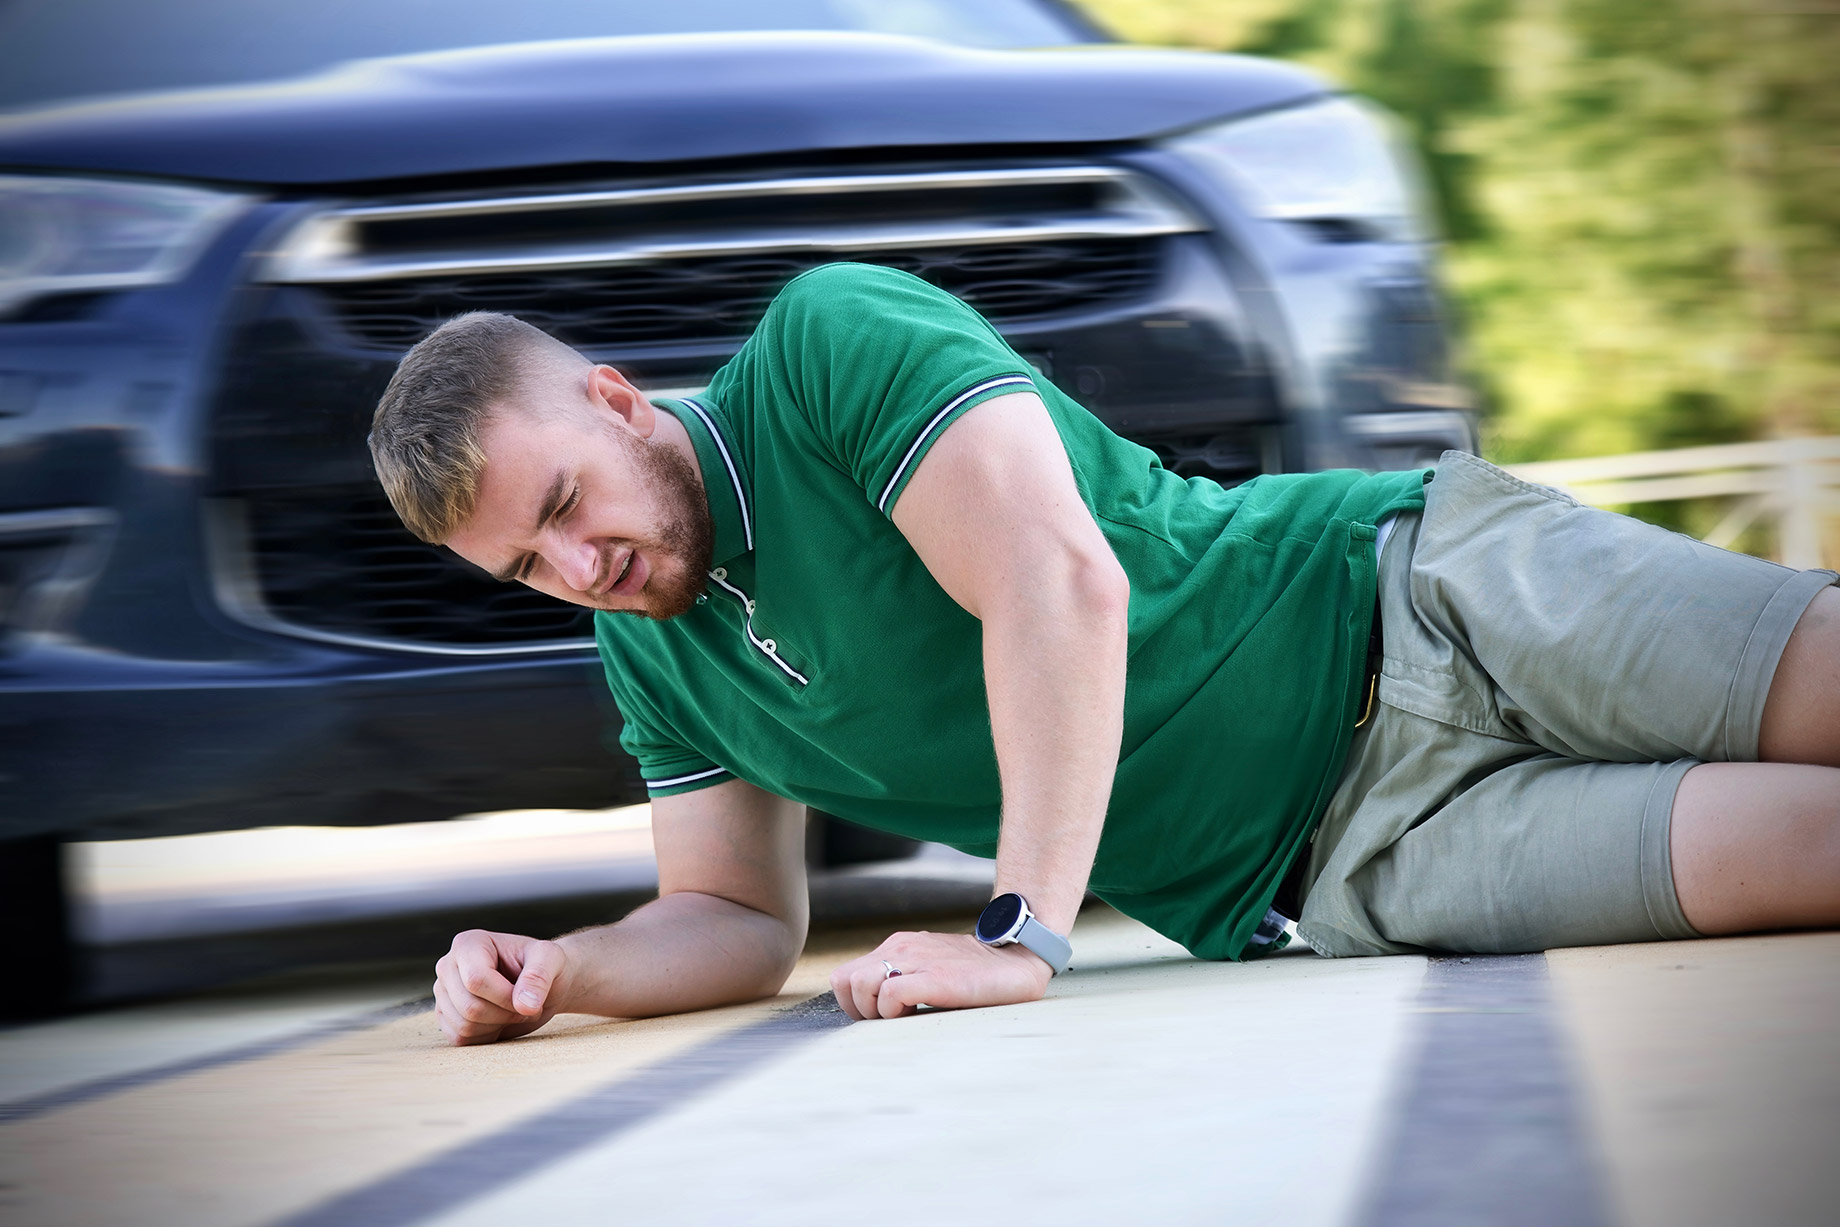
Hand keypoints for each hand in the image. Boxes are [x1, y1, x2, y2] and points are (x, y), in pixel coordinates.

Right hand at [432, 928, 569, 1045]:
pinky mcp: (444, 1016)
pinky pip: (459, 1038)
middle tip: (526, 1007)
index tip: (530, 999)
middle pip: (469, 1006)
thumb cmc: (544, 966)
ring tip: (513, 1011)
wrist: (540, 986)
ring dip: (498, 1025)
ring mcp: (443, 992)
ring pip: (464, 1026)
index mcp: (468, 943)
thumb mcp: (551, 960)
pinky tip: (499, 1020)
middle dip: (505, 1014)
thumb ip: (539, 976)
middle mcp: (448, 965)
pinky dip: (486, 1037)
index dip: (506, 998)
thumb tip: (524, 1004)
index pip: (476, 980)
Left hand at [829, 930, 1052, 1020]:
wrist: (1015, 960)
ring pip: (860, 986)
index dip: (852, 1003)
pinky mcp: (934, 977)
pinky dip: (895, 1012)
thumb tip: (876, 1009)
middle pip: (845, 982)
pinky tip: (919, 1014)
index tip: (877, 1016)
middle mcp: (900, 947)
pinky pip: (890, 995)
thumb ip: (901, 977)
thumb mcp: (928, 967)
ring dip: (876, 1010)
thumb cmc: (973, 972)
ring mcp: (916, 959)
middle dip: (859, 1010)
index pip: (843, 976)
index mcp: (896, 945)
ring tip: (905, 1015)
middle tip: (889, 1019)